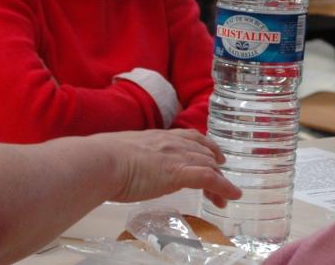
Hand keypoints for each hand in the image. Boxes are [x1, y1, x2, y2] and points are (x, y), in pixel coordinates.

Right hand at [96, 129, 240, 205]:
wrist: (102, 161)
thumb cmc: (102, 159)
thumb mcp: (122, 151)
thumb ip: (132, 156)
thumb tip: (125, 165)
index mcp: (159, 137)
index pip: (190, 139)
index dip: (204, 149)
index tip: (212, 157)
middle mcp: (173, 142)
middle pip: (204, 154)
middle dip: (215, 168)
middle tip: (221, 183)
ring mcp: (177, 156)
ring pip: (209, 166)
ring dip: (221, 182)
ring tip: (227, 196)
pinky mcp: (179, 172)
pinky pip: (209, 178)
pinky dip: (224, 187)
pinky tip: (232, 196)